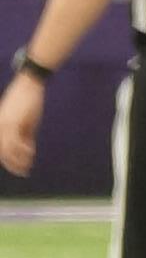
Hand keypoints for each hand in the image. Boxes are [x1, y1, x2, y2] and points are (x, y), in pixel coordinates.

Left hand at [0, 64, 40, 181]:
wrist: (29, 85)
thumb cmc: (28, 102)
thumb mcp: (27, 122)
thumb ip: (25, 136)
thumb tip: (28, 151)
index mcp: (0, 126)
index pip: (1, 150)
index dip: (10, 162)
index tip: (20, 170)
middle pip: (2, 153)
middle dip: (13, 165)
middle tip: (24, 172)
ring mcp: (3, 125)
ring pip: (7, 151)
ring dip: (18, 161)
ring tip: (28, 166)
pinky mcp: (11, 123)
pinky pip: (14, 143)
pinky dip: (23, 151)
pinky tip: (31, 153)